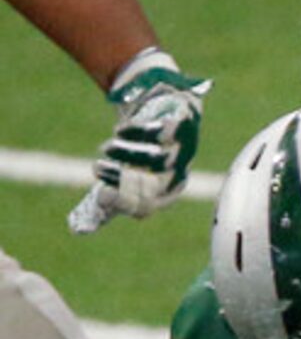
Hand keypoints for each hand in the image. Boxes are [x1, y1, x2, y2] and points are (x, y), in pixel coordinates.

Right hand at [70, 50, 210, 233]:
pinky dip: (140, 133)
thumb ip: (103, 204)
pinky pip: (164, 132)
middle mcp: (177, 172)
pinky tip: (120, 131)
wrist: (156, 108)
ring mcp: (183, 148)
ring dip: (129, 155)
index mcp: (166, 192)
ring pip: (158, 159)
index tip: (100, 194)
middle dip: (124, 179)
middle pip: (154, 185)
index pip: (147, 206)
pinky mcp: (181, 124)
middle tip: (96, 168)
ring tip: (107, 148)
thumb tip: (78, 230)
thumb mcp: (121, 179)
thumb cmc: (138, 153)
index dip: (124, 202)